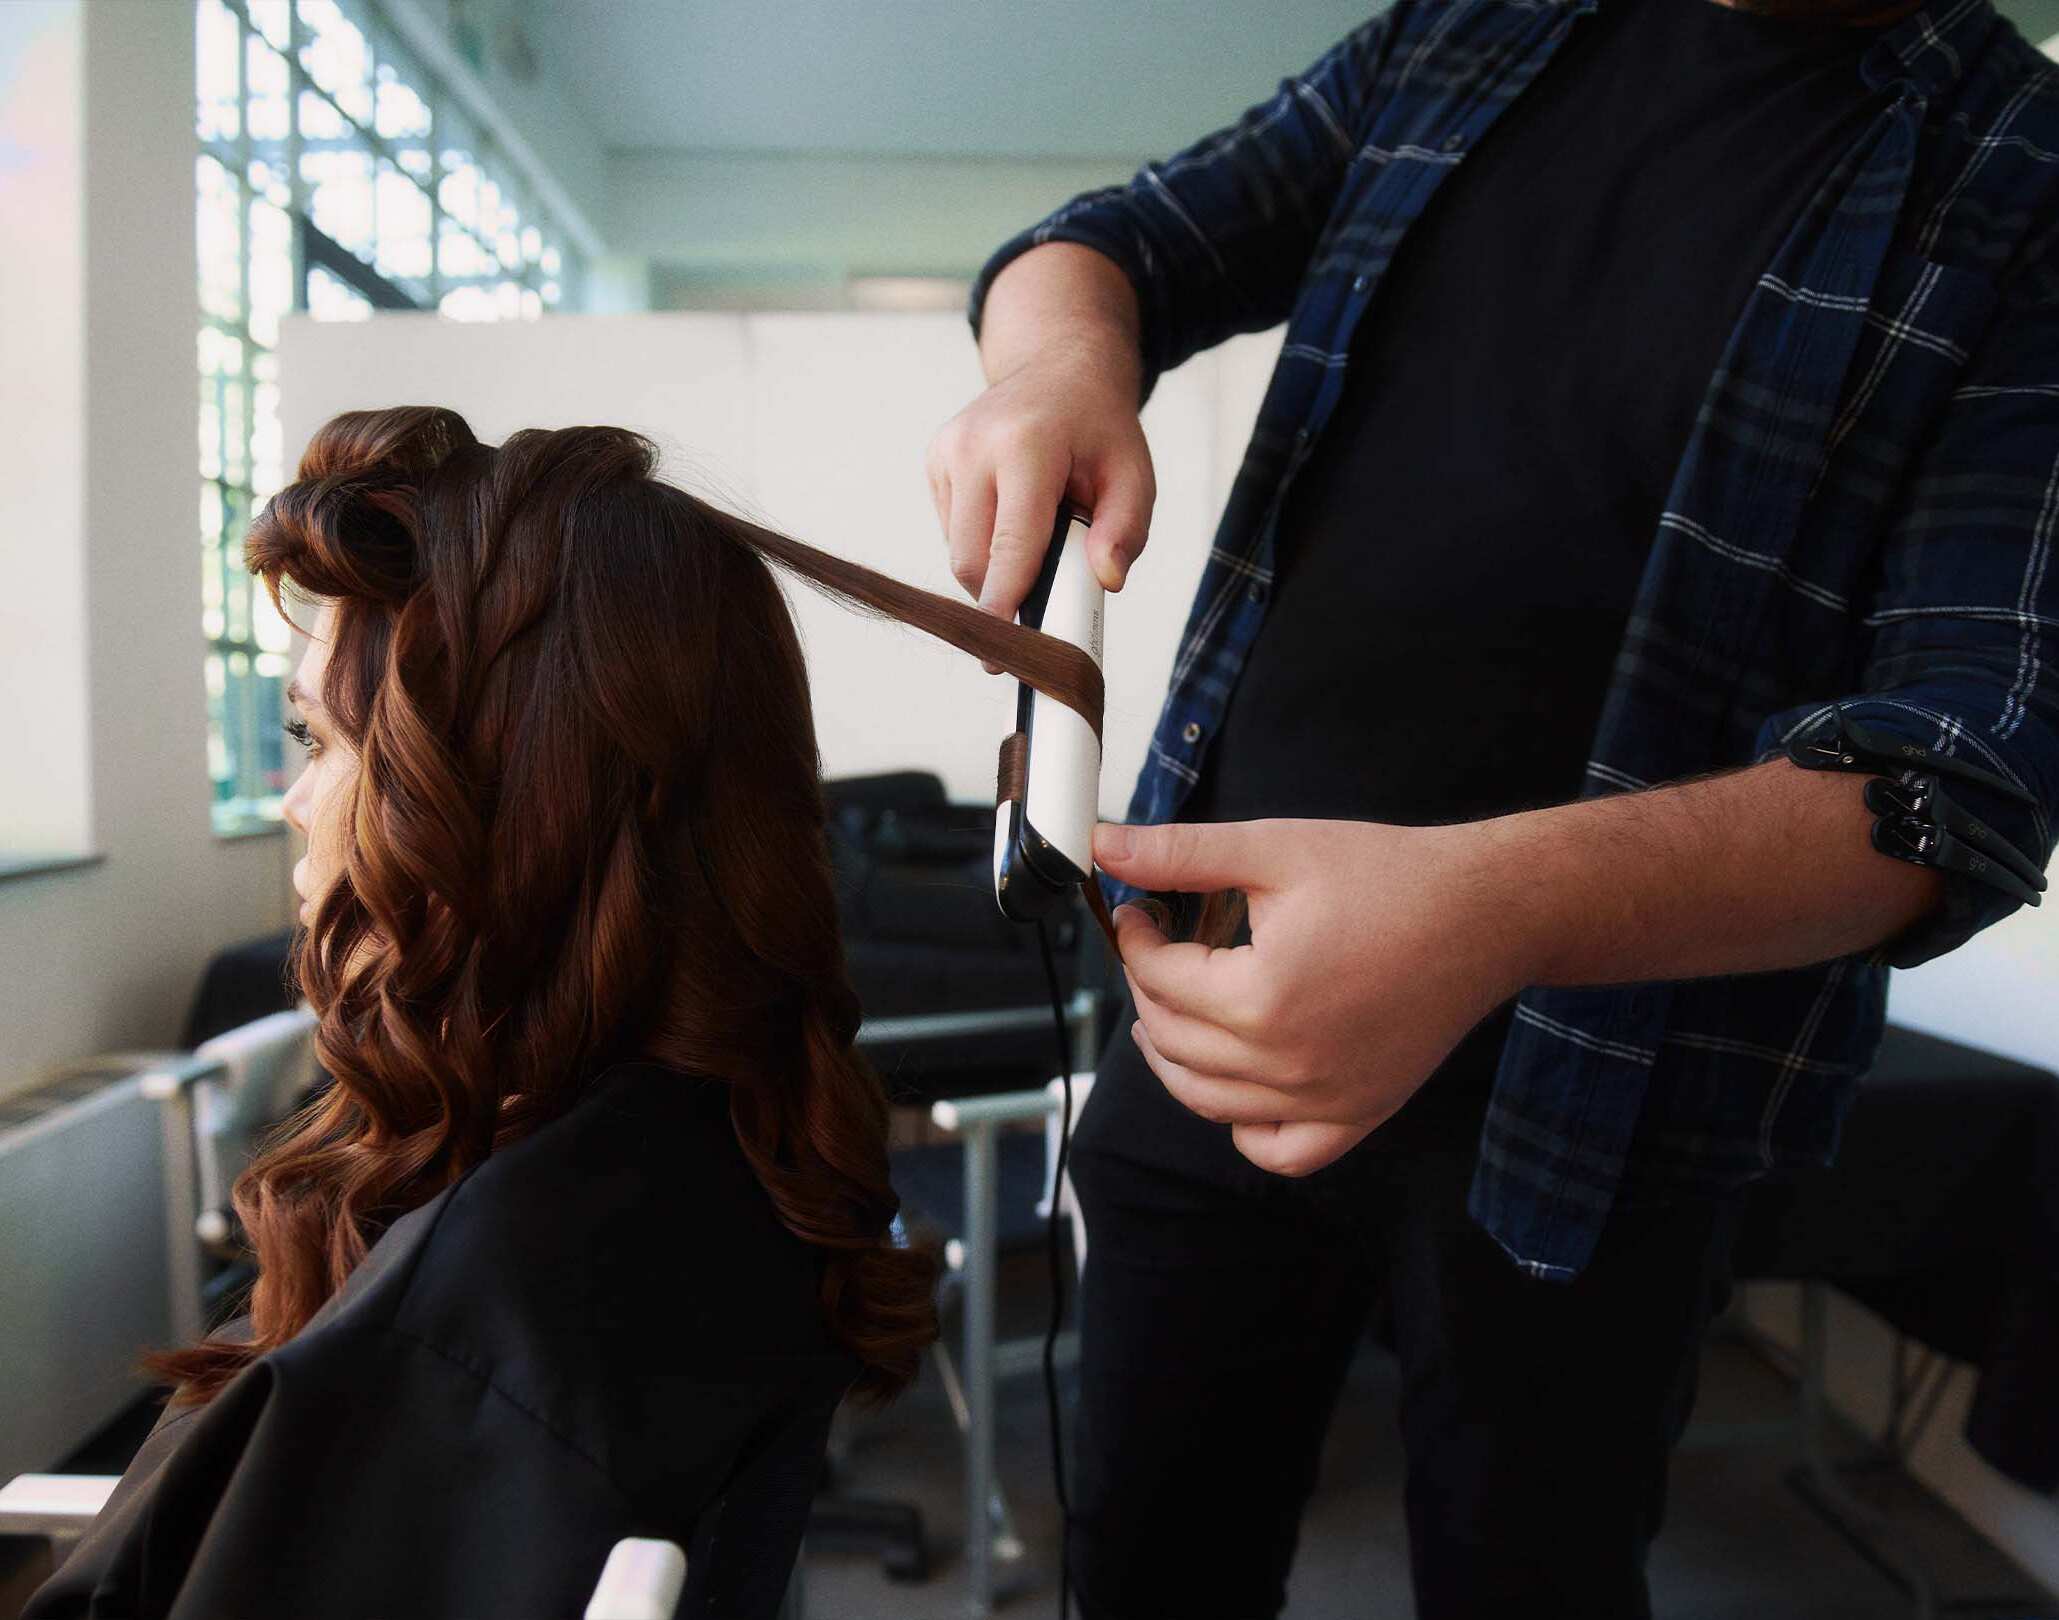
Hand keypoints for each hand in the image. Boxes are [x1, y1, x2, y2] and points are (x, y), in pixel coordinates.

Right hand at [925, 338, 1154, 667]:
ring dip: (994, 567)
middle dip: (1001, 596)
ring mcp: (947, 451)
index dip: (1005, 604)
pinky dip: (983, 542)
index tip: (1002, 651)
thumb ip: (1127, 530)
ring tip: (1037, 537)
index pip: (1011, 544)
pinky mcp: (934, 461)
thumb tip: (1106, 582)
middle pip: (973, 559)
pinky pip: (953, 531)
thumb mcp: (1134, 473)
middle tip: (1035, 612)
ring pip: (959, 551)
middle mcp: (974, 445)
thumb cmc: (1099, 429)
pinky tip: (1012, 516)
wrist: (1058, 368)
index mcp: (1026, 444)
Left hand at [1093, 816, 1541, 1175]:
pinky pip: (1278, 1150)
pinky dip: (1243, 1128)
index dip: (1134, 940)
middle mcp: (1288, 1064)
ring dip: (1173, 1057)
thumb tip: (1103, 844)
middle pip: (1173, 1042)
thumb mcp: (1275, 848)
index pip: (1158, 980)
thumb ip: (1180, 853)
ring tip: (1168, 1013)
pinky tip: (1234, 1085)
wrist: (1486, 913)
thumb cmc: (1390, 876)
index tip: (1137, 912)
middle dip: (1148, 992)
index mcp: (1261, 999)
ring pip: (1208, 1102)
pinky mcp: (1358, 1115)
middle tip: (1156, 951)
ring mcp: (1325, 1101)